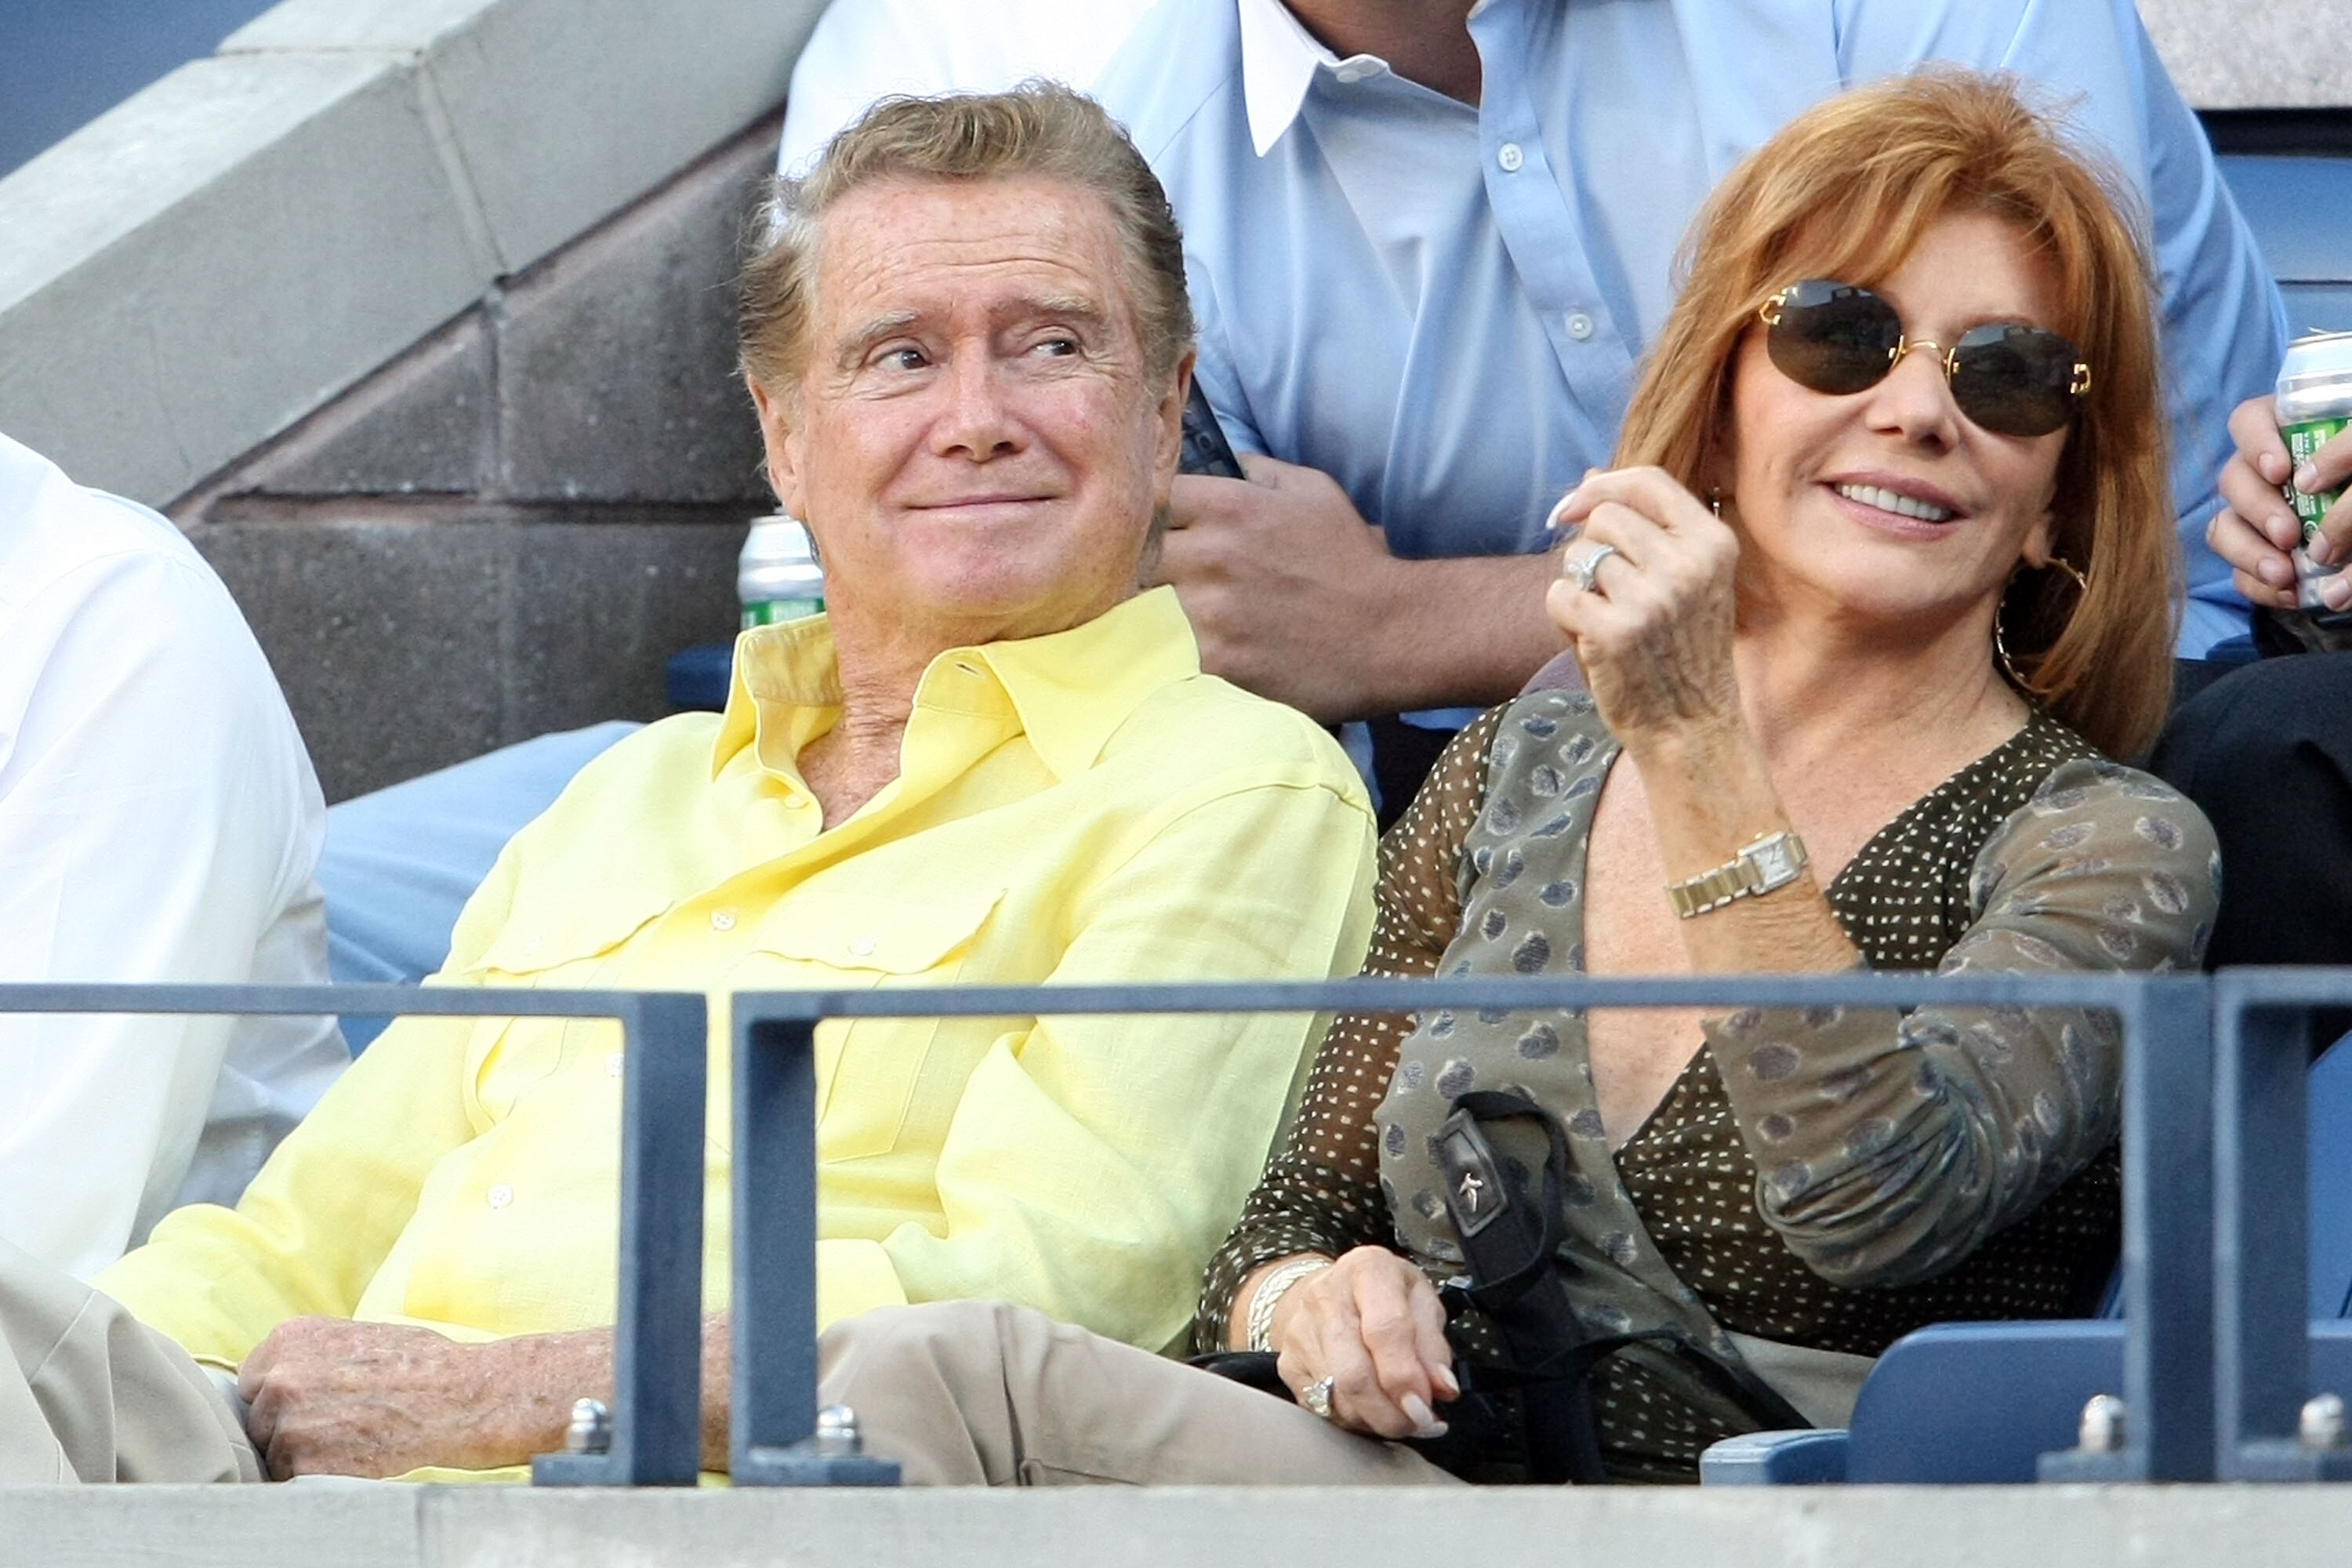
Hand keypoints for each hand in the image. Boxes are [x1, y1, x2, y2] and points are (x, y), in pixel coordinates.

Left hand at [238, 1318, 549, 1478]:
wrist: (457, 1397)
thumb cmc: (422, 1364)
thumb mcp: (359, 1334)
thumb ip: (313, 1354)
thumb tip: (289, 1376)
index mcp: (290, 1338)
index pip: (253, 1378)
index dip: (280, 1394)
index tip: (307, 1403)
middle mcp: (280, 1377)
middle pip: (258, 1415)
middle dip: (287, 1424)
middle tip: (334, 1424)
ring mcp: (288, 1422)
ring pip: (272, 1450)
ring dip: (301, 1452)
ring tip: (348, 1441)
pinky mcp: (302, 1463)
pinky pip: (291, 1477)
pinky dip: (316, 1474)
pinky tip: (351, 1458)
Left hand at [1159, 456, 1409, 719]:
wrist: (1390, 635)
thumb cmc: (1352, 562)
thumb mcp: (1316, 493)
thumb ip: (1265, 470)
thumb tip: (1231, 460)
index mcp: (1230, 505)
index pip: (1154, 499)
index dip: (1157, 518)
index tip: (1167, 536)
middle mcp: (1212, 552)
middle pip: (1138, 554)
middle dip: (1147, 568)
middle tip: (1161, 585)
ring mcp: (1210, 610)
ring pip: (1141, 607)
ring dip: (1150, 615)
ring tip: (1162, 624)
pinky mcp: (1215, 662)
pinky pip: (1164, 654)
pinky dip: (1166, 656)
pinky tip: (1178, 659)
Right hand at [1263, 1246, 1456, 1439]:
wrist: (1335, 1290)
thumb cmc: (1387, 1296)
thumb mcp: (1422, 1303)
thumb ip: (1435, 1346)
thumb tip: (1443, 1388)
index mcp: (1367, 1270)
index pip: (1385, 1329)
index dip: (1405, 1376)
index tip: (1425, 1406)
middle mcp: (1325, 1296)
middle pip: (1355, 1373)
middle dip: (1391, 1412)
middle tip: (1419, 1423)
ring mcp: (1300, 1331)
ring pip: (1339, 1398)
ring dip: (1376, 1420)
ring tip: (1400, 1416)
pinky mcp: (1288, 1363)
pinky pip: (1323, 1409)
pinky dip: (1354, 1420)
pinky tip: (1372, 1411)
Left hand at [1545, 467, 1741, 745]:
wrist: (1691, 727)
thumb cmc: (1681, 652)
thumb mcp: (1686, 582)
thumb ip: (1646, 528)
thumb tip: (1588, 475)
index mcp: (1713, 543)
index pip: (1648, 481)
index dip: (1601, 486)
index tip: (1572, 507)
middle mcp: (1688, 564)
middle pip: (1604, 517)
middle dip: (1590, 549)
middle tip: (1609, 593)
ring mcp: (1652, 597)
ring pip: (1577, 556)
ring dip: (1579, 587)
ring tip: (1608, 622)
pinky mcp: (1615, 630)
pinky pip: (1559, 595)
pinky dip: (1564, 618)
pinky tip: (1594, 643)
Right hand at [2212, 394, 2351, 612]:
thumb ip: (2344, 458)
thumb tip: (2309, 483)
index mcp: (2282, 432)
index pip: (2248, 423)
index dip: (2256, 444)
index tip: (2281, 471)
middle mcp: (2257, 472)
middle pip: (2233, 480)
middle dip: (2258, 510)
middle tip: (2288, 534)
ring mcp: (2251, 516)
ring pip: (2223, 528)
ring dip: (2248, 552)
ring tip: (2283, 573)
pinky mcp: (2255, 555)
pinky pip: (2238, 572)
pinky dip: (2259, 586)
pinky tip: (2291, 593)